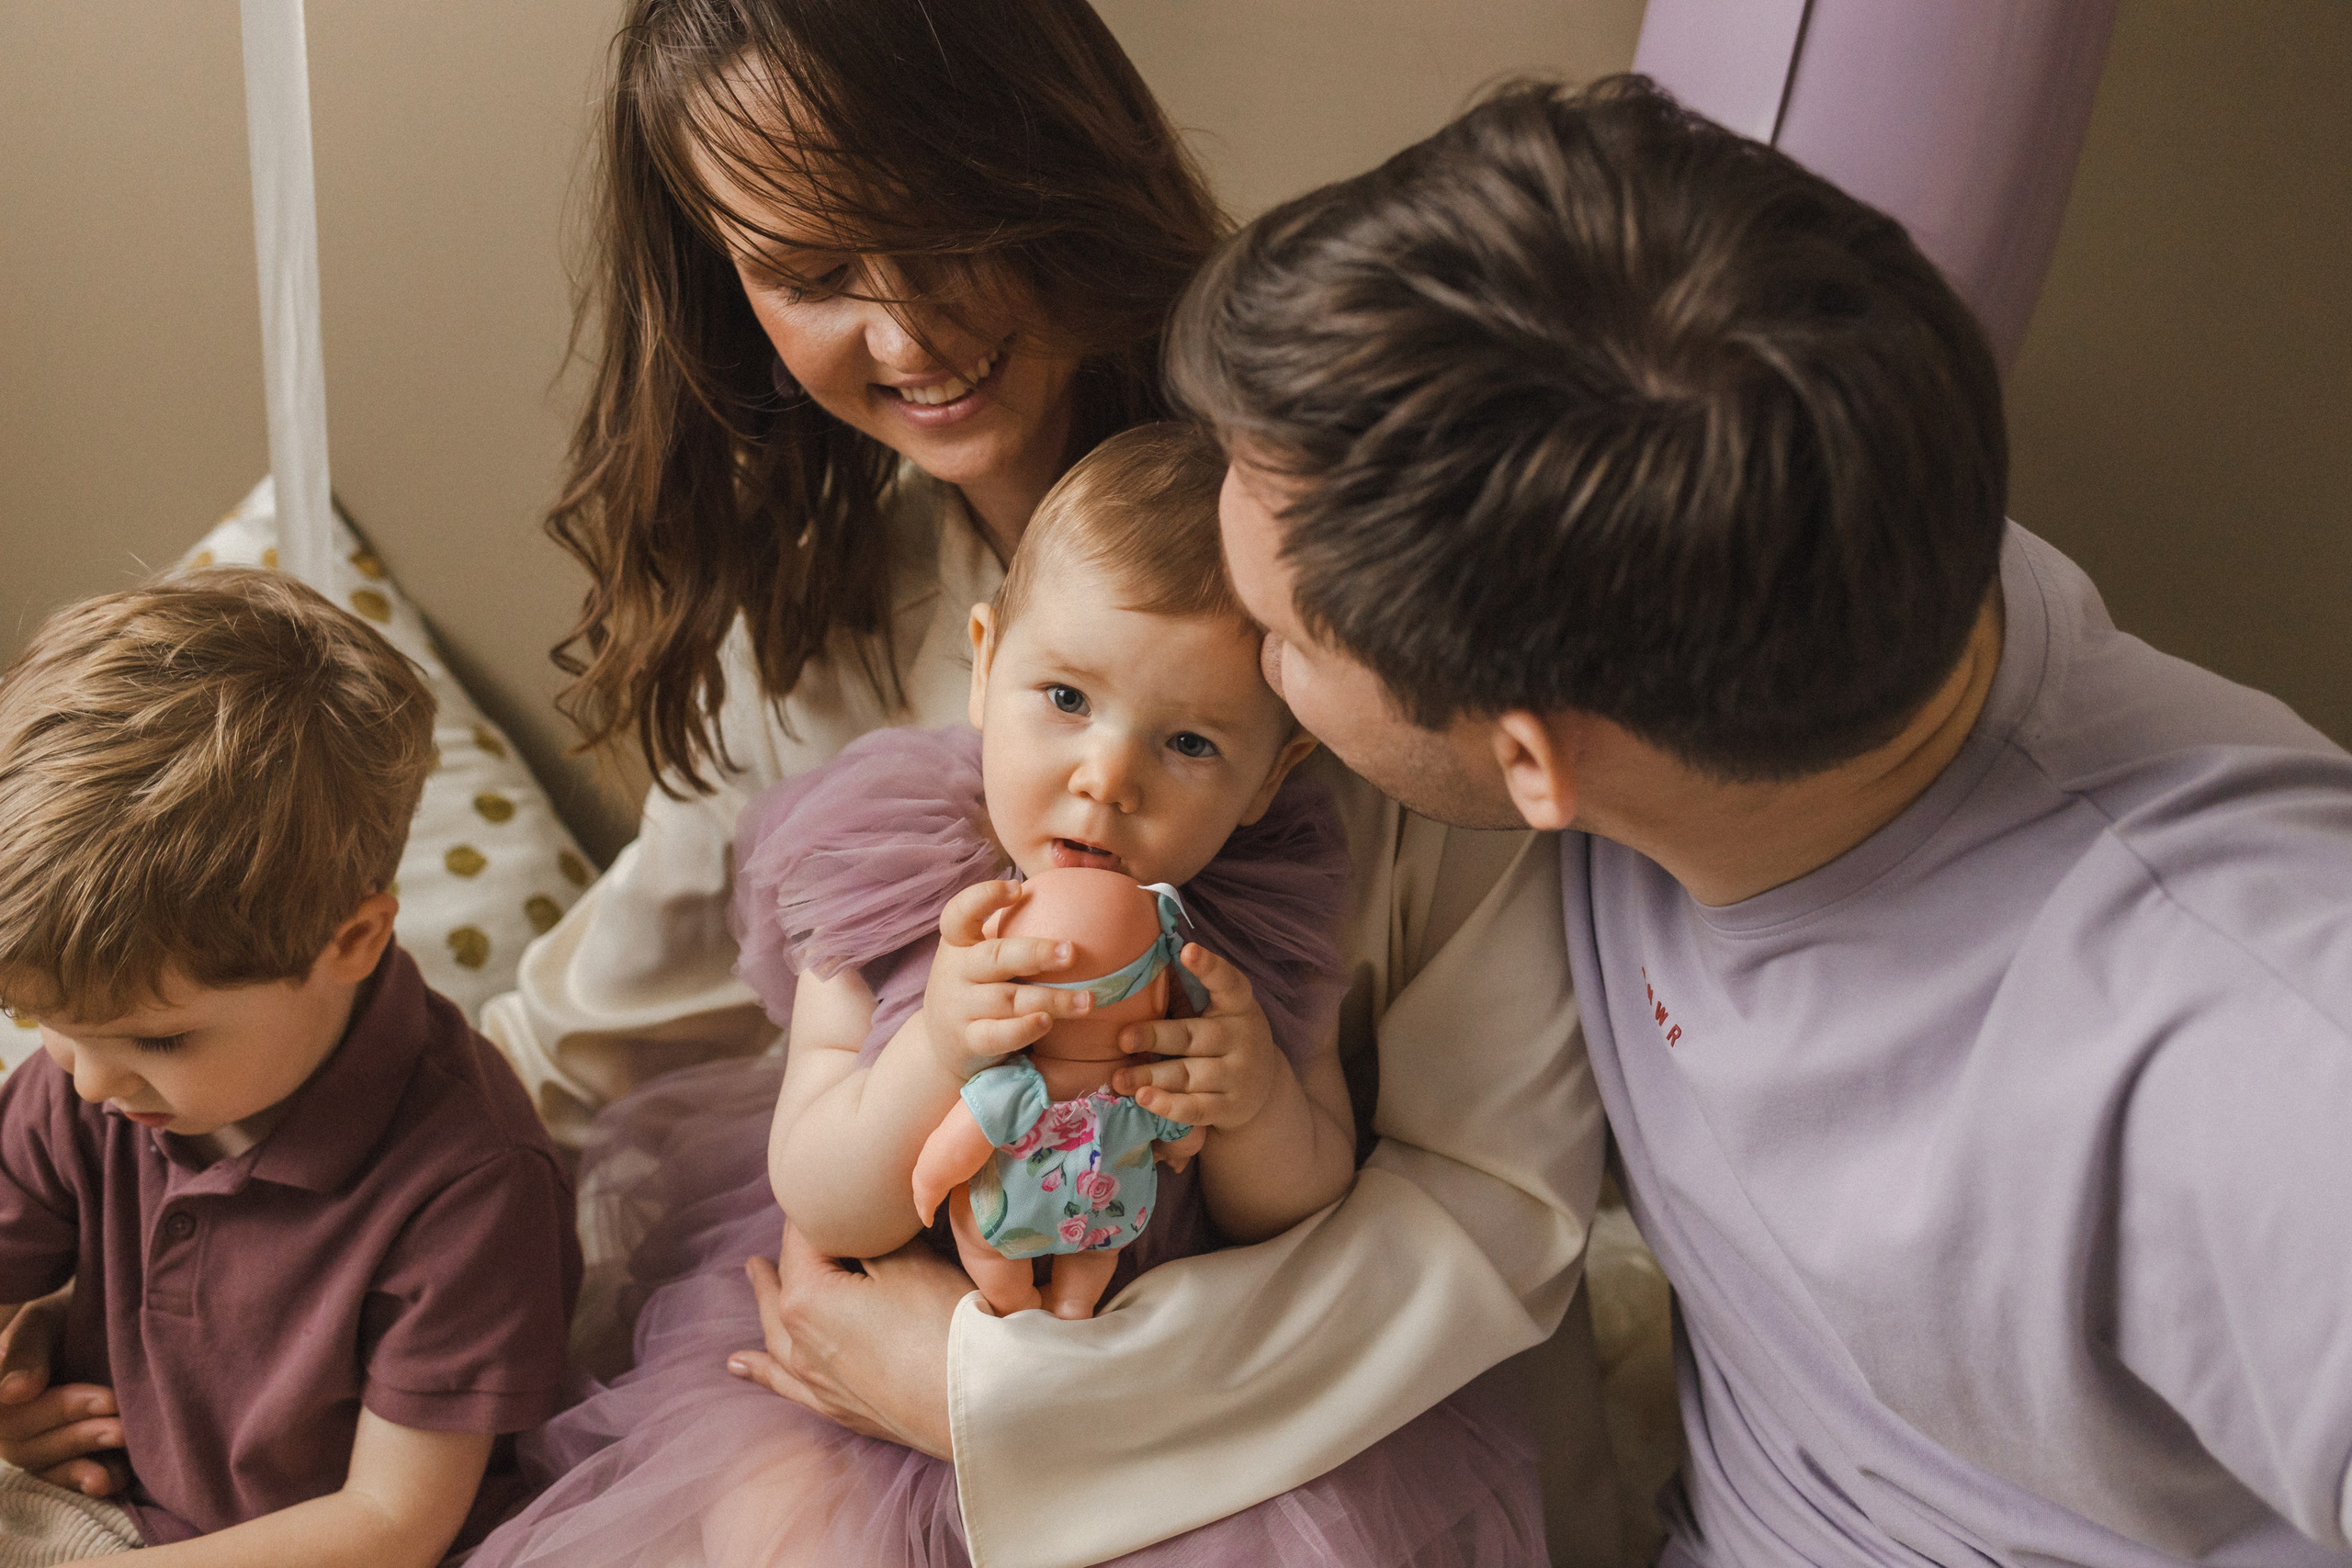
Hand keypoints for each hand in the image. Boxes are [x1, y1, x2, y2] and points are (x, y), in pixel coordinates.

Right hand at [0, 1293, 127, 1497]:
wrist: (99, 1321)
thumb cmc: (64, 1316)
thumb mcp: (43, 1321)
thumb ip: (24, 1350)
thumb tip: (13, 1392)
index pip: (11, 1414)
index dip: (59, 1408)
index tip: (106, 1399)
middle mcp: (3, 1424)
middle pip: (26, 1442)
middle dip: (80, 1431)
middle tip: (125, 1417)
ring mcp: (29, 1444)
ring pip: (45, 1463)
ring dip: (84, 1458)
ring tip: (125, 1439)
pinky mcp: (58, 1459)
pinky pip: (61, 1480)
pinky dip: (85, 1481)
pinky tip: (112, 1480)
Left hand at [728, 1225, 968, 1459]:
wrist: (978, 1404)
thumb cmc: (946, 1324)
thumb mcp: (911, 1260)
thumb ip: (873, 1233)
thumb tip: (859, 1218)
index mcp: (806, 1297)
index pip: (802, 1237)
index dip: (811, 1210)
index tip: (815, 1191)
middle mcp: (797, 1341)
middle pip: (785, 1283)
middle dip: (785, 1253)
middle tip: (788, 1221)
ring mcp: (814, 1380)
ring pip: (776, 1332)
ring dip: (764, 1300)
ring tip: (753, 1274)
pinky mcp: (836, 1408)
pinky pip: (783, 1383)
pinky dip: (760, 1369)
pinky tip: (739, 1366)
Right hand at [919, 881, 1091, 1075]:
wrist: (940, 1045)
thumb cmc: (978, 988)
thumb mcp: (982, 958)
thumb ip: (1011, 933)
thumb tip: (1072, 900)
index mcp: (958, 943)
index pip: (959, 913)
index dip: (984, 897)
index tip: (1017, 889)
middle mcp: (954, 972)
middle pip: (994, 958)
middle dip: (1035, 953)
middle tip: (1071, 952)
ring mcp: (959, 1008)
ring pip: (1007, 1000)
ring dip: (1052, 999)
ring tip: (1088, 999)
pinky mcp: (967, 1041)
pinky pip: (997, 1035)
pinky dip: (1023, 1029)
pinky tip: (1048, 1022)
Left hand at [1112, 944, 1285, 1128]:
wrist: (1262, 1088)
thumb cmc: (1224, 1036)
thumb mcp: (1219, 1010)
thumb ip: (1188, 991)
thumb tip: (1142, 959)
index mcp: (1238, 1004)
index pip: (1227, 981)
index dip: (1209, 967)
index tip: (1187, 951)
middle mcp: (1242, 1037)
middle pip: (1193, 1036)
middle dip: (1156, 1036)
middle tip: (1123, 1038)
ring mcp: (1238, 1074)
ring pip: (1189, 1075)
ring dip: (1151, 1076)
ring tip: (1119, 1079)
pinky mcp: (1230, 1107)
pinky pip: (1195, 1107)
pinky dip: (1168, 1105)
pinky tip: (1144, 1098)